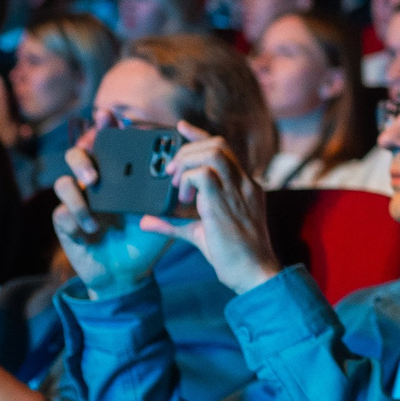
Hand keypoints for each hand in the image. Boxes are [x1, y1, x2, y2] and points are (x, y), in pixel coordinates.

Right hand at [50, 131, 172, 296]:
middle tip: (97, 162)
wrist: (130, 274)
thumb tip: (185, 169)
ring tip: (93, 190)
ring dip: (77, 186)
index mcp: (117, 177)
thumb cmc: (145, 240)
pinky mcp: (67, 224)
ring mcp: (78, 204)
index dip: (105, 127)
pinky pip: (62, 212)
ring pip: (63, 181)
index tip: (110, 115)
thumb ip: (170, 193)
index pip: (107, 145)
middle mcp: (94, 185)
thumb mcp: (162, 215)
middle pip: (78, 154)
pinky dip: (76, 216)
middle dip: (85, 151)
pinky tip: (92, 228)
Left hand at [137, 121, 278, 293]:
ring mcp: (238, 190)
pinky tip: (183, 198)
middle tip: (171, 172)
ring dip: (188, 161)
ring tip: (176, 183)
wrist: (254, 273)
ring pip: (212, 151)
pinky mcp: (226, 201)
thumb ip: (173, 224)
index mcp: (244, 188)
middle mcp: (244, 184)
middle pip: (218, 144)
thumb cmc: (233, 258)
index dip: (200, 135)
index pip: (224, 149)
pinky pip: (203, 173)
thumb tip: (145, 221)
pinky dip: (187, 180)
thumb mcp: (199, 235)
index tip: (181, 127)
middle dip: (187, 150)